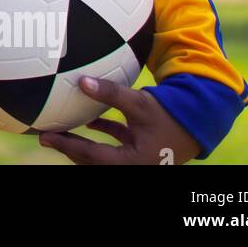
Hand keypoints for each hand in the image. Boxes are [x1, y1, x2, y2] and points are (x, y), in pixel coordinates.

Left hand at [37, 75, 201, 164]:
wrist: (202, 121)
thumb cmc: (171, 113)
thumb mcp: (140, 103)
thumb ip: (111, 93)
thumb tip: (82, 81)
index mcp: (131, 161)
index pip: (90, 155)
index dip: (66, 145)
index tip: (45, 137)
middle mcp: (133, 165)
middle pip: (92, 161)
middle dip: (69, 148)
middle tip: (45, 136)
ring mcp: (137, 159)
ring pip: (101, 155)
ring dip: (82, 144)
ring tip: (61, 131)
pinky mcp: (141, 149)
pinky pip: (116, 145)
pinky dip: (102, 136)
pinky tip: (89, 124)